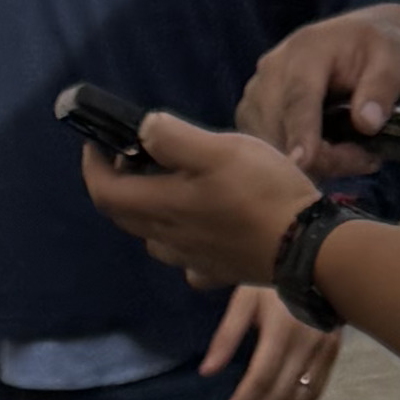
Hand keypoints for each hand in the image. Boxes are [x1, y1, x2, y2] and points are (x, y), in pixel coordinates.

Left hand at [78, 110, 319, 295]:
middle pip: (124, 214)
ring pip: (153, 235)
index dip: (93, 166)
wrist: (307, 247)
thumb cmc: (264, 193)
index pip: (104, 192)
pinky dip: (181, 237)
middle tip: (138, 152)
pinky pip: (185, 256)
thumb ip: (174, 138)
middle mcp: (168, 239)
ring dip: (148, 207)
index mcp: (162, 207)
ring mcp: (192, 260)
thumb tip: (143, 129)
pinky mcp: (217, 270)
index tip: (97, 141)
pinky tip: (201, 224)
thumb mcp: (220, 150)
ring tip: (171, 181)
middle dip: (119, 181)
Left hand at [200, 280, 336, 399]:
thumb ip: (226, 335)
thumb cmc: (273, 278)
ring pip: (300, 397)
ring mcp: (324, 350)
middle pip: (280, 394)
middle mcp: (307, 344)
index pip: (261, 378)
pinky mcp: (333, 353)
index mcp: (282, 329)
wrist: (319, 261)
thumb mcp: (244, 298)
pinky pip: (315, 390)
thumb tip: (207, 372)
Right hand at [243, 9, 399, 173]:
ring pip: (271, 147)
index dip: (300, 131)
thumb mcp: (396, 59)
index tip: (302, 161)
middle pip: (280, 129)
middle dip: (320, 159)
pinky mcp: (251, 118)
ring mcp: (256, 95)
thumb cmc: (379, 52)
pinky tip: (331, 157)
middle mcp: (271, 70)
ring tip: (353, 154)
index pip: (298, 97)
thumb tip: (366, 123)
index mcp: (306, 50)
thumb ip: (383, 87)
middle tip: (366, 159)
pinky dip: (299, 167)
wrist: (359, 47)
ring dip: (311, 165)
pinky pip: (267, 155)